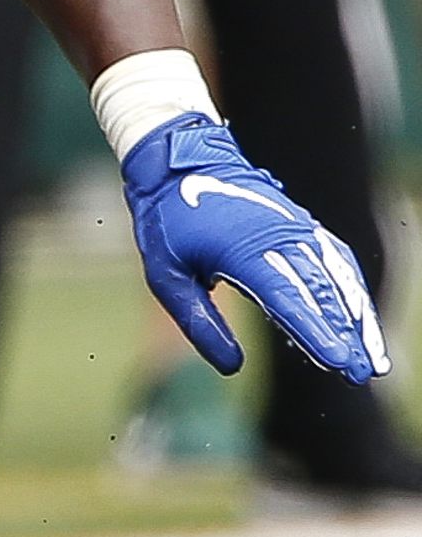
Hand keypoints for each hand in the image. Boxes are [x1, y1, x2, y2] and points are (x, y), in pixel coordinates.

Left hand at [120, 115, 387, 384]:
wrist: (180, 162)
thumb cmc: (168, 221)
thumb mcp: (164, 275)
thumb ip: (198, 322)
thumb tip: (231, 367)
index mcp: (244, 250)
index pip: (287, 298)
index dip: (315, 332)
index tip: (338, 362)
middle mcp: (280, 238)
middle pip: (321, 294)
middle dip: (345, 337)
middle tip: (360, 374)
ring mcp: (297, 229)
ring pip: (338, 279)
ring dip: (358, 319)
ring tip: (371, 359)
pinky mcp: (303, 227)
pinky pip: (336, 262)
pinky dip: (352, 292)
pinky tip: (362, 319)